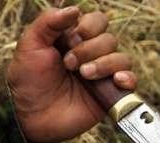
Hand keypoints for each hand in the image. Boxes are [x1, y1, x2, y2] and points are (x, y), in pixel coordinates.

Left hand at [7, 6, 136, 142]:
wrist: (30, 116)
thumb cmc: (28, 80)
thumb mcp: (30, 45)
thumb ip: (48, 22)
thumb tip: (75, 10)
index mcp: (76, 39)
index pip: (98, 21)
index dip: (89, 27)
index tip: (71, 39)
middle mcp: (93, 55)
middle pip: (110, 40)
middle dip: (90, 50)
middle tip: (69, 64)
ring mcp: (103, 75)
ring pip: (122, 59)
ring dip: (105, 64)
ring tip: (84, 75)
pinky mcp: (110, 95)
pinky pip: (132, 82)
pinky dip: (128, 78)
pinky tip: (116, 80)